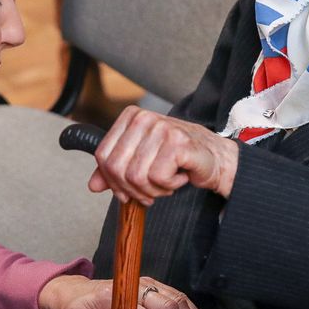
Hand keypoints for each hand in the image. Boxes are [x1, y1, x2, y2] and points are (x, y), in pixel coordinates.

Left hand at [88, 106, 238, 205]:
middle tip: (150, 192)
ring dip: (153, 190)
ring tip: (167, 183)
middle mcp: (144, 118)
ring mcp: (161, 128)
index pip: (103, 156)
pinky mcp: (177, 142)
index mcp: (131, 117)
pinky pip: (158, 177)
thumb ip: (115, 171)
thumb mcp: (141, 161)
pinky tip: (179, 177)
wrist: (215, 159)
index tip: (126, 191)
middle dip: (133, 189)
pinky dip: (169, 186)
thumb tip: (93, 185)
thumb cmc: (178, 159)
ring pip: (136, 176)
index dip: (112, 181)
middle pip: (117, 168)